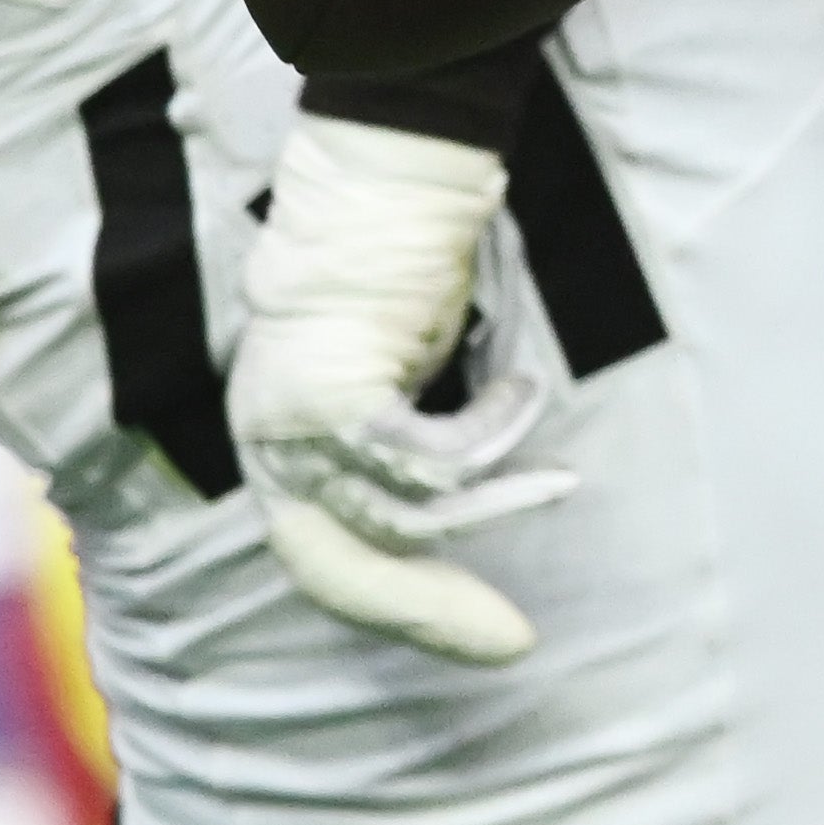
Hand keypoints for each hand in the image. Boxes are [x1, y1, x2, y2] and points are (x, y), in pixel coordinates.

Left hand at [235, 114, 567, 667]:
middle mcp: (266, 443)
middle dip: (431, 612)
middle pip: (340, 570)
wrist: (377, 179)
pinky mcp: (332, 394)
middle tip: (514, 644)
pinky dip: (496, 437)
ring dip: (497, 500)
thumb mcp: (396, 382)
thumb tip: (454, 519)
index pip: (322, 564)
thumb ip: (396, 449)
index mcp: (276, 448)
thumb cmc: (395, 270)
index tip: (489, 634)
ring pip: (404, 518)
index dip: (402, 607)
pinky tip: (528, 394)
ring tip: (557, 478)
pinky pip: (435, 459)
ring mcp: (289, 422)